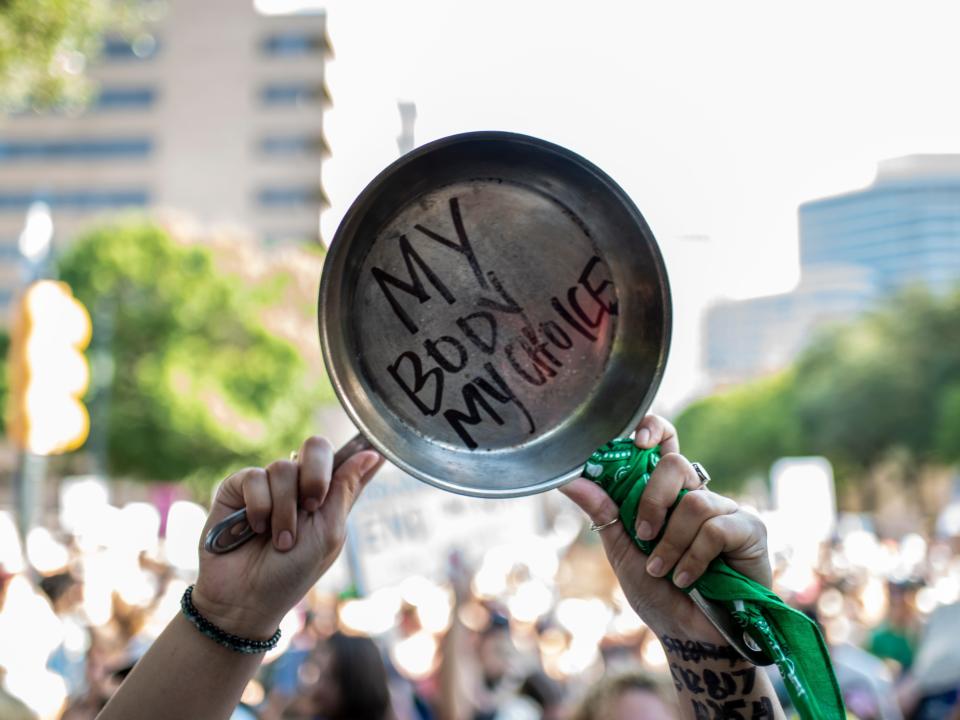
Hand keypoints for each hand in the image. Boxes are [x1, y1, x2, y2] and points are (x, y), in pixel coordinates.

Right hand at [192, 437, 383, 637]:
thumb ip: (345, 490)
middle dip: (316, 475)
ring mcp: (268, 484)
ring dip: (284, 510)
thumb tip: (373, 453)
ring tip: (279, 540)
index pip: (346, 459)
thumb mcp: (329, 533)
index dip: (357, 451)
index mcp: (327, 496)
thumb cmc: (292, 572)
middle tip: (312, 505)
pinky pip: (254, 478)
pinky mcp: (238, 488)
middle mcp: (298, 485)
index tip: (371, 452)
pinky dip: (258, 507)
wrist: (246, 599)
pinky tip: (254, 530)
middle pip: (316, 447)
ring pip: (283, 467)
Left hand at [560, 415, 769, 640]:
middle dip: (651, 501)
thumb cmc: (659, 594)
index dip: (654, 430)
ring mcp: (726, 511)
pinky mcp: (750, 531)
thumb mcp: (623, 552)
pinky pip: (716, 528)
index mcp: (669, 495)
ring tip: (664, 571)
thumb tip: (570, 480)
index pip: (666, 444)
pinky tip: (688, 579)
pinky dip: (694, 557)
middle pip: (675, 464)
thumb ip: (605, 514)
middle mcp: (699, 495)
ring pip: (693, 502)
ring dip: (670, 544)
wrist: (690, 637)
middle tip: (643, 534)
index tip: (635, 441)